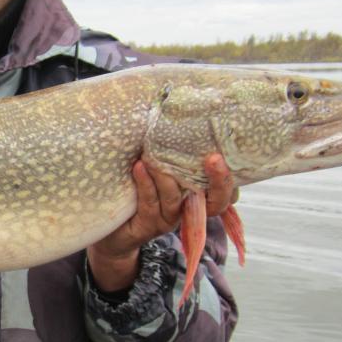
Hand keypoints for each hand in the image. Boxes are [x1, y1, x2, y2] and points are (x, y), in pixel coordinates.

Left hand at [87, 155, 236, 291]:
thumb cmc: (137, 189)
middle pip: (215, 201)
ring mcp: (168, 219)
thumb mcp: (160, 167)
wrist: (112, 227)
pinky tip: (139, 167)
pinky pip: (150, 203)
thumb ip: (172, 151)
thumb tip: (177, 114)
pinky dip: (145, 183)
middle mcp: (188, 208)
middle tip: (213, 158)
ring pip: (175, 199)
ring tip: (155, 156)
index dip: (230, 177)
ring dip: (167, 176)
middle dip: (219, 181)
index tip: (225, 155)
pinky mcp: (148, 226)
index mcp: (197, 194)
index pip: (226, 190)